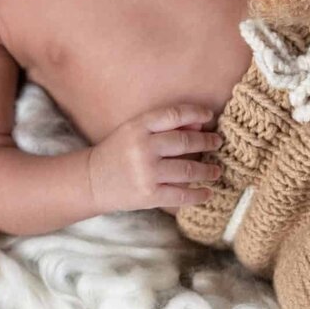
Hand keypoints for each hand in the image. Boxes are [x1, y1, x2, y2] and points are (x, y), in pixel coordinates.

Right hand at [86, 103, 223, 213]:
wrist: (92, 181)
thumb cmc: (118, 152)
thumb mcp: (135, 131)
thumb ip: (164, 126)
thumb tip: (200, 123)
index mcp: (138, 127)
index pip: (174, 114)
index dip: (196, 113)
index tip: (209, 116)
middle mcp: (143, 148)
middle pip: (186, 141)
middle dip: (207, 141)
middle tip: (217, 142)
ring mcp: (147, 173)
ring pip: (188, 169)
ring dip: (208, 170)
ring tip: (216, 170)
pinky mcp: (149, 195)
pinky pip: (182, 195)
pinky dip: (198, 195)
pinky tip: (207, 193)